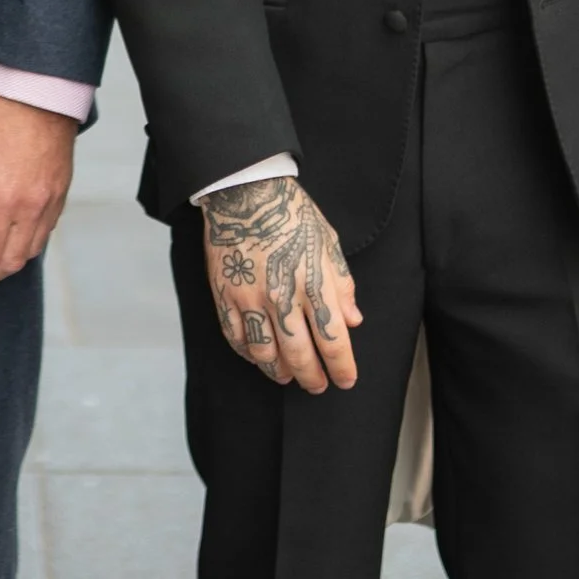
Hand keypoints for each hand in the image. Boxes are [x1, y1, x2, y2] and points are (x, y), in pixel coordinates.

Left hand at [0, 89, 77, 292]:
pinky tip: (9, 242)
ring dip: (6, 266)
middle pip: (10, 263)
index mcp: (4, 200)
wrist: (35, 83)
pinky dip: (26, 245)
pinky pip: (46, 231)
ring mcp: (52, 199)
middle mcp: (33, 207)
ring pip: (31, 251)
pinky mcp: (62, 189)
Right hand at [200, 174, 360, 392]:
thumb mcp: (328, 242)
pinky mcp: (225, 296)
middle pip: (300, 354)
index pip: (333, 340)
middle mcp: (282, 296)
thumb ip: (342, 284)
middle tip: (318, 386)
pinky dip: (248, 354)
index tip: (346, 380)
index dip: (342, 367)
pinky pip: (236, 337)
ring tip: (287, 376)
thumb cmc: (291, 214)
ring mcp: (250, 299)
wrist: (244, 192)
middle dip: (312, 377)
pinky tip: (258, 357)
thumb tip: (353, 320)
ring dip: (279, 371)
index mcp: (313, 284)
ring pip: (265, 353)